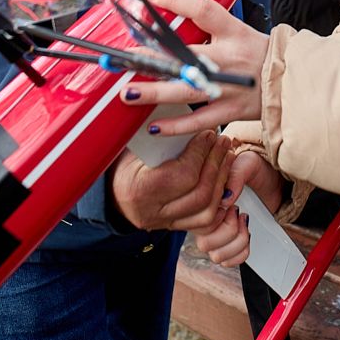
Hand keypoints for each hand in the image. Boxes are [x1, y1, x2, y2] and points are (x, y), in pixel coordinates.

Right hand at [110, 131, 231, 231]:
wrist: (113, 192)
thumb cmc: (122, 163)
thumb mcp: (132, 146)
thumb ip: (159, 136)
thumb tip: (185, 113)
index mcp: (138, 190)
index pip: (182, 176)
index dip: (200, 153)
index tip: (208, 134)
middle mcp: (153, 213)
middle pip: (199, 194)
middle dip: (216, 164)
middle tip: (222, 141)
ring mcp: (166, 223)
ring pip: (206, 211)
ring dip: (222, 181)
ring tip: (227, 156)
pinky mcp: (176, 227)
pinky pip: (206, 223)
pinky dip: (219, 201)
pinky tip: (224, 180)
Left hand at [121, 0, 268, 134]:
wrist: (292, 83)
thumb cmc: (260, 55)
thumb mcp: (238, 32)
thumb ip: (208, 29)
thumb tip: (167, 26)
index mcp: (234, 32)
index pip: (204, 9)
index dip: (177, 0)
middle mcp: (229, 59)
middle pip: (187, 56)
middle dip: (153, 58)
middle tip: (125, 57)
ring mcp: (229, 87)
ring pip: (187, 91)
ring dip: (155, 93)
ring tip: (129, 93)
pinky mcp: (230, 112)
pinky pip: (198, 121)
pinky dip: (176, 126)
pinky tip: (154, 126)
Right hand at [193, 152, 283, 267]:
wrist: (274, 178)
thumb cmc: (258, 169)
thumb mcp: (248, 163)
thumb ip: (236, 175)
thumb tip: (225, 200)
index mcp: (203, 200)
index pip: (197, 224)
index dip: (217, 219)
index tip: (232, 205)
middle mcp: (206, 220)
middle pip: (204, 244)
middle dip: (228, 232)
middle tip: (239, 214)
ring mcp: (218, 235)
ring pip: (216, 256)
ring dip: (236, 242)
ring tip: (245, 223)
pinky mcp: (232, 244)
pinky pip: (228, 262)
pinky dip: (241, 253)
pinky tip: (247, 236)